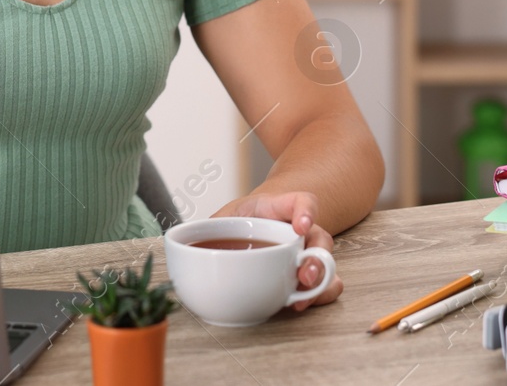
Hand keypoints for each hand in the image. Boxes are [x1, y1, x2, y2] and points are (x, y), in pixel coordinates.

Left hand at [212, 190, 340, 310]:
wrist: (254, 226)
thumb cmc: (242, 220)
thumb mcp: (224, 216)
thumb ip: (208, 226)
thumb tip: (179, 243)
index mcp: (279, 210)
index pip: (302, 201)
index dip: (306, 211)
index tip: (300, 227)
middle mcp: (300, 232)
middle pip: (321, 240)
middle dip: (317, 260)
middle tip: (305, 276)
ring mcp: (306, 255)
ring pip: (327, 266)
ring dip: (322, 284)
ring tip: (303, 299)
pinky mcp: (305, 277)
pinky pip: (323, 287)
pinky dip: (317, 298)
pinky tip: (299, 305)